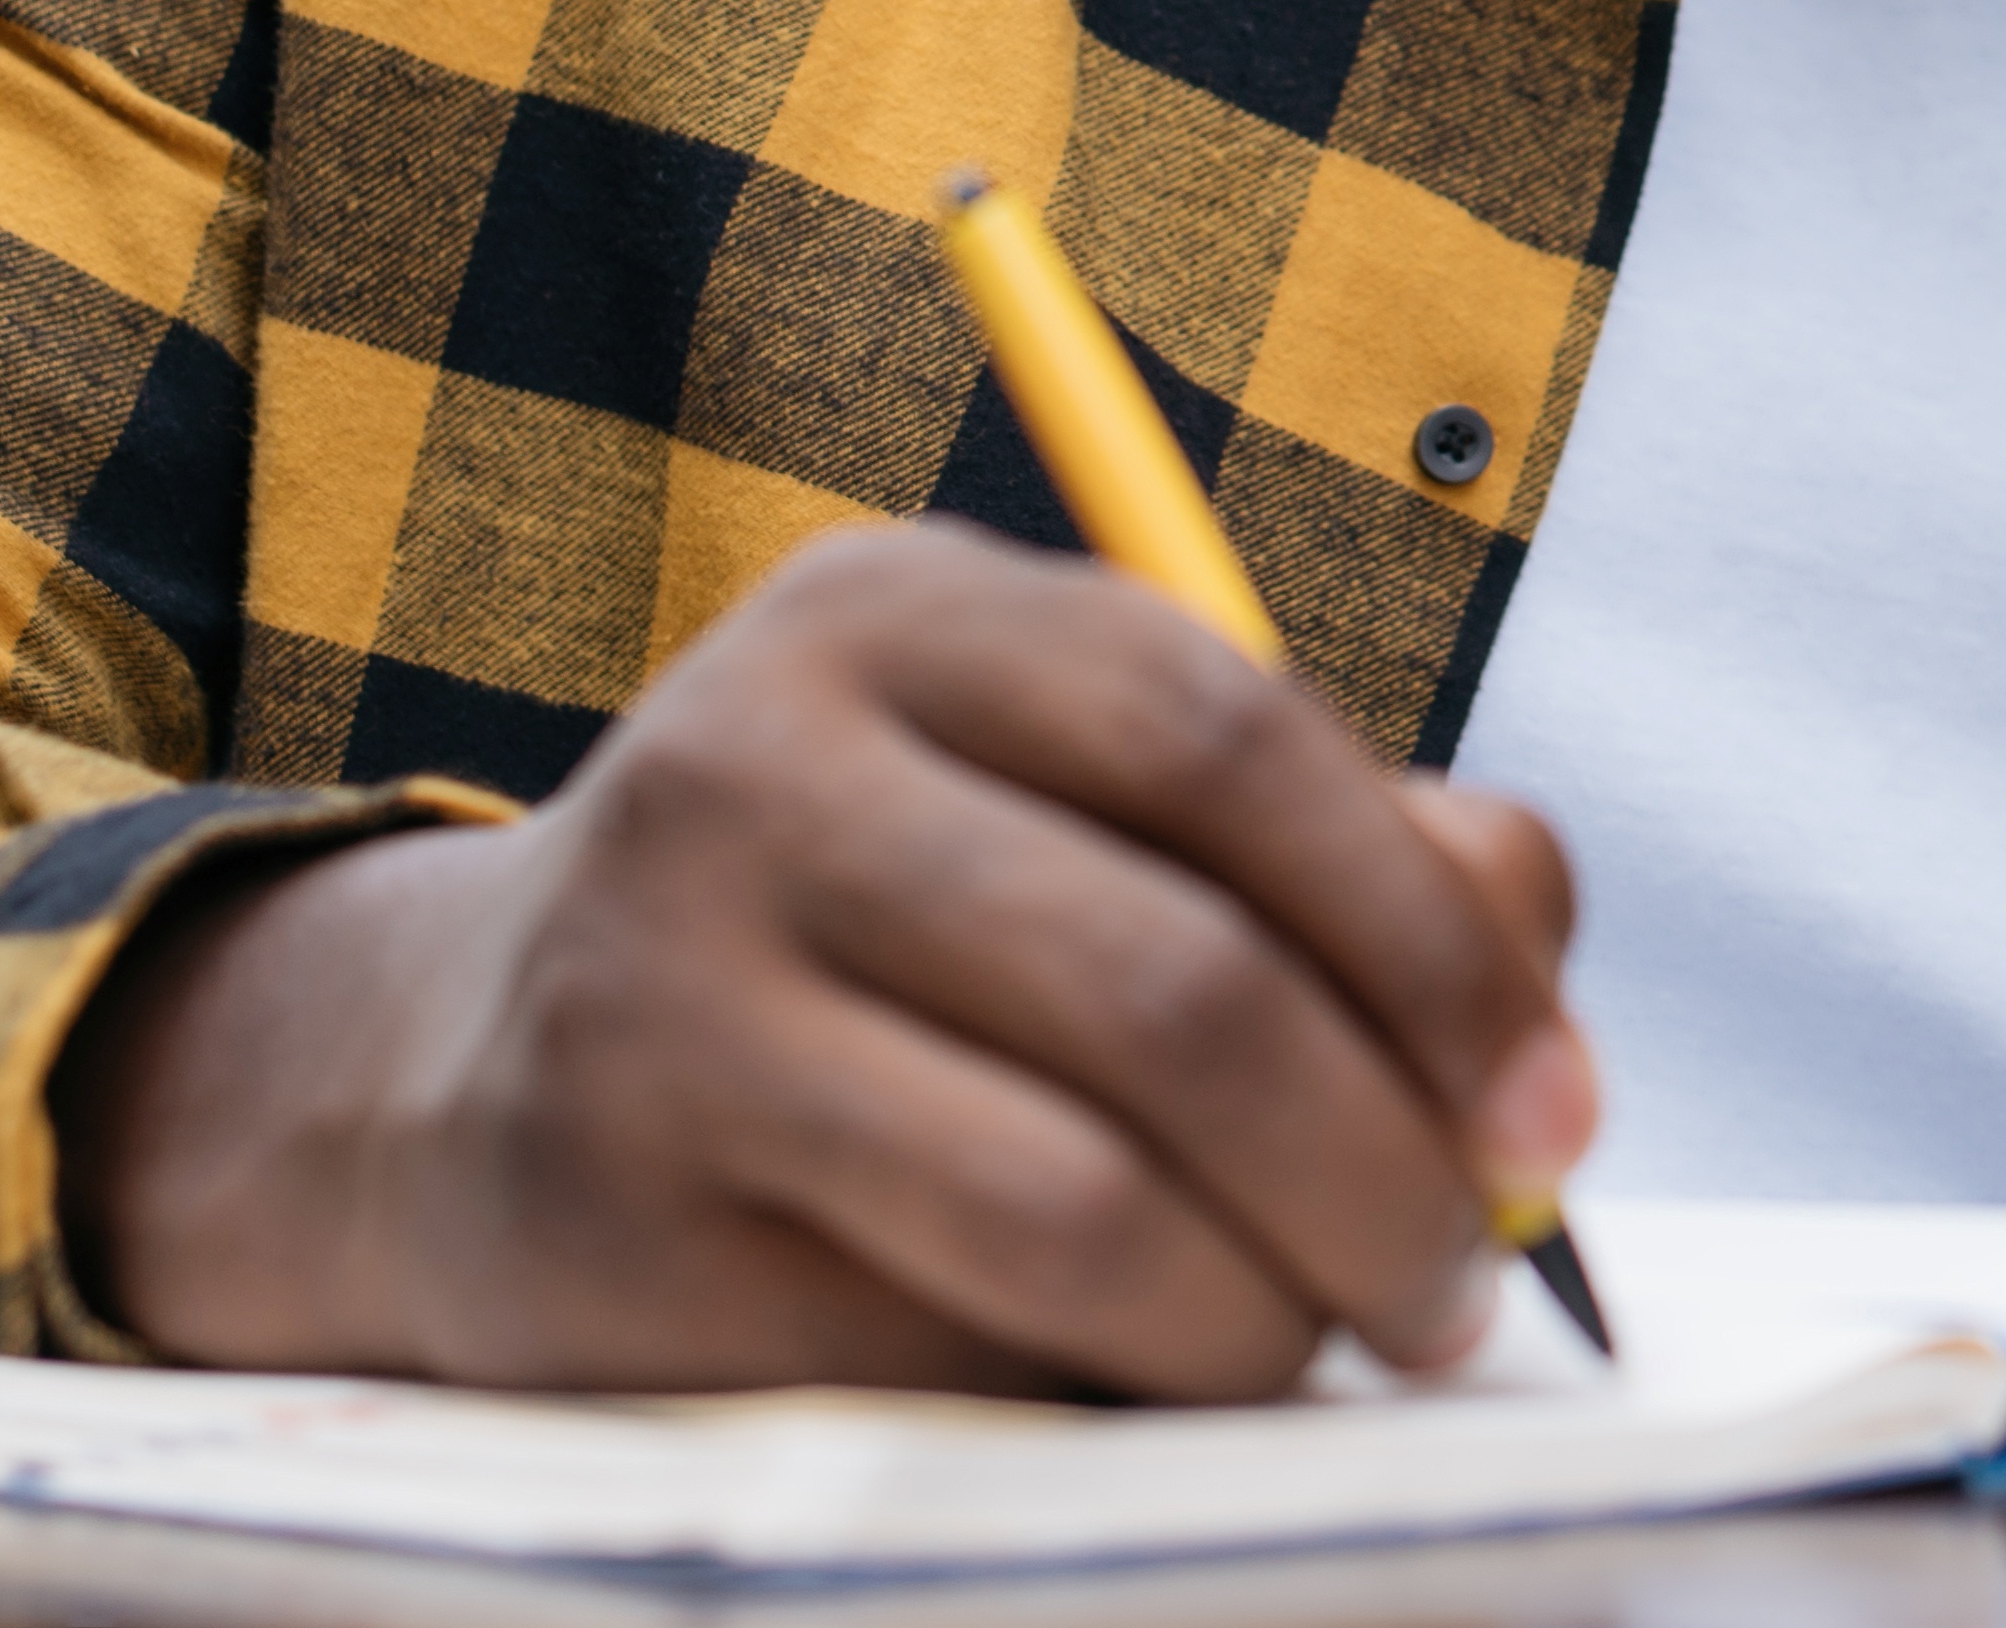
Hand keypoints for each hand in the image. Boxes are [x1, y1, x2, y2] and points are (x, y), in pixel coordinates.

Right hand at [52, 521, 1594, 1400]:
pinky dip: (1090, 1393)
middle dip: (1386, 1172)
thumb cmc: (873, 930)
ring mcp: (661, 997)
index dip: (1433, 942)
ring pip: (1079, 1202)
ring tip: (1324, 1348)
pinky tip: (1126, 1379)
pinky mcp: (616, 1229)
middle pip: (1181, 988)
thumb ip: (1338, 854)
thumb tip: (1536, 999)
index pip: (1232, 738)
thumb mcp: (1071, 805)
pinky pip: (942, 1350)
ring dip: (1266, 1319)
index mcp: (900, 613)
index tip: (1551, 1114)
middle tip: (1466, 1283)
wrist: (454, 1071)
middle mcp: (757, 767)